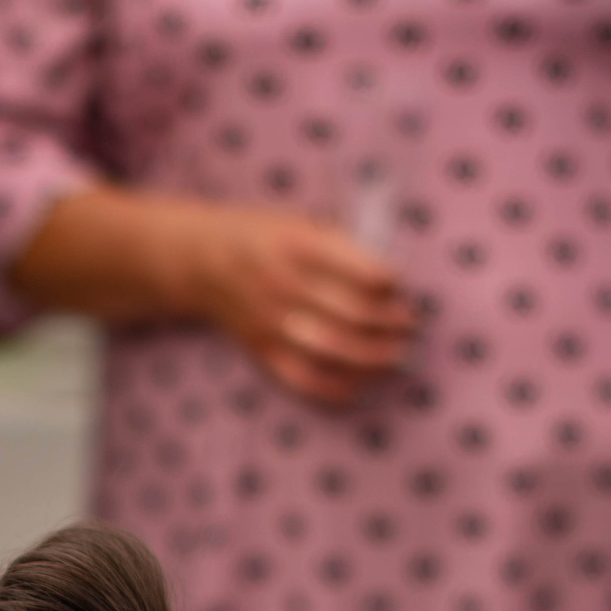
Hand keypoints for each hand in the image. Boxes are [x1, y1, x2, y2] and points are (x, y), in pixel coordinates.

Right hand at [179, 204, 415, 404]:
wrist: (200, 262)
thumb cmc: (262, 236)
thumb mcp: (300, 222)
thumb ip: (340, 247)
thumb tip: (390, 284)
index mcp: (299, 245)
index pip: (362, 272)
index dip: (391, 284)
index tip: (400, 286)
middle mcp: (285, 285)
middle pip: (356, 314)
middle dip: (393, 323)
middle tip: (409, 324)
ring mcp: (272, 323)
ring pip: (337, 349)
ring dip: (376, 357)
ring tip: (397, 354)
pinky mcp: (262, 351)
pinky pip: (305, 379)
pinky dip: (337, 387)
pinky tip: (359, 384)